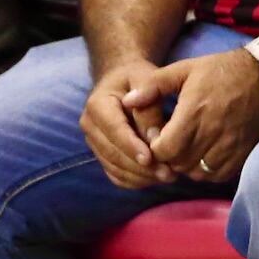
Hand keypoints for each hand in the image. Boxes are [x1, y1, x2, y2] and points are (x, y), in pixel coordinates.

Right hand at [80, 56, 174, 189]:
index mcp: (97, 104)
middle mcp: (90, 125)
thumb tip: (154, 138)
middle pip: (113, 153)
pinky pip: (115, 175)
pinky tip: (155, 178)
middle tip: (169, 174)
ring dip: (140, 176)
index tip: (151, 159)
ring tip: (168, 176)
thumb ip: (150, 107)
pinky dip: (134, 180)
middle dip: (141, 167)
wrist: (123, 81)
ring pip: (114, 167)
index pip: (114, 130)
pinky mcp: (101, 154)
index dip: (131, 146)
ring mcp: (93, 142)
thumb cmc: (138, 78)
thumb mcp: (147, 80)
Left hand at [149, 48, 258, 182]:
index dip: (155, 147)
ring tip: (186, 150)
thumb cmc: (221, 70)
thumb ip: (153, 86)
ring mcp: (229, 145)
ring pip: (196, 173)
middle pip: (178, 163)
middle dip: (168, 157)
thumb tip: (127, 102)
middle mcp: (212, 132)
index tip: (158, 135)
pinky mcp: (242, 153)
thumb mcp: (184, 69)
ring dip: (186, 166)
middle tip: (169, 144)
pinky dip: (206, 171)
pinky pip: (217, 175)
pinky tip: (203, 155)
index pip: (164, 149)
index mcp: (194, 112)